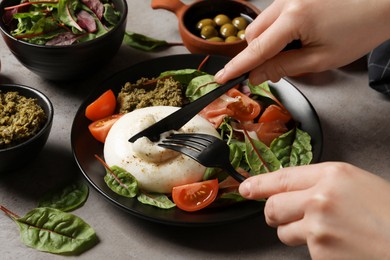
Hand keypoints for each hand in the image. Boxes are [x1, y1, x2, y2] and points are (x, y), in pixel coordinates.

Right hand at [215, 0, 389, 84]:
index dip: (237, 67)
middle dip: (257, 54)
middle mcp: (286, 1)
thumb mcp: (321, 58)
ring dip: (268, 42)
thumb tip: (257, 75)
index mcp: (294, 18)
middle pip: (253, 34)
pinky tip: (299, 35)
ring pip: (262, 24)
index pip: (256, 49)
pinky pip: (274, 15)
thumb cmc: (359, 30)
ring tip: (296, 49)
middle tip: (275, 69)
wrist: (382, 2)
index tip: (220, 78)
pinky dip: (278, 30)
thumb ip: (284, 67)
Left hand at [239, 162, 389, 258]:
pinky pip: (305, 251)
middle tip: (279, 217)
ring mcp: (318, 227)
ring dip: (294, 233)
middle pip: (274, 206)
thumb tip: (294, 189)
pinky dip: (316, 250)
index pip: (282, 177)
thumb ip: (322, 182)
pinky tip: (338, 245)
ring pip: (284, 231)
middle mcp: (320, 198)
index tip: (246, 188)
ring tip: (324, 233)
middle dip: (273, 214)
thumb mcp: (357, 183)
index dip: (259, 183)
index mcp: (332, 175)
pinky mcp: (321, 252)